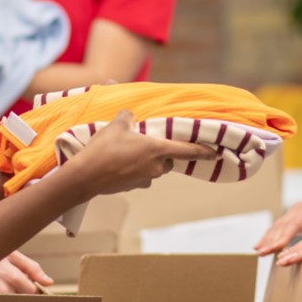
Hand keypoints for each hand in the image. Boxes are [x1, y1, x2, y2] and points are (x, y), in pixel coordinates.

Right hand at [0, 250, 52, 293]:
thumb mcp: (9, 252)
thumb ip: (31, 267)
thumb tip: (48, 282)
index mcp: (12, 277)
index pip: (32, 293)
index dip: (30, 288)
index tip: (24, 284)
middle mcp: (1, 291)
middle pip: (19, 301)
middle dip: (17, 294)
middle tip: (6, 283)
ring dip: (3, 298)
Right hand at [66, 110, 217, 196]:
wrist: (85, 177)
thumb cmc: (104, 149)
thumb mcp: (117, 124)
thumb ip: (128, 116)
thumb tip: (130, 114)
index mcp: (157, 149)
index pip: (188, 150)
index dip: (203, 151)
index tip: (216, 152)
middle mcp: (156, 167)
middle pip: (168, 159)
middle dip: (161, 151)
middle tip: (145, 140)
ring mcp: (145, 179)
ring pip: (154, 167)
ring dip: (147, 160)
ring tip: (127, 150)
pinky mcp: (133, 187)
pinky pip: (140, 175)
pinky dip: (135, 168)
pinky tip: (119, 162)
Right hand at [252, 192, 301, 255]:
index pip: (295, 224)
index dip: (284, 236)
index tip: (276, 248)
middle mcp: (298, 209)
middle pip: (282, 226)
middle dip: (271, 240)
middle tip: (262, 253)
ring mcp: (292, 211)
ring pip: (277, 226)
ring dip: (267, 238)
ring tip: (258, 251)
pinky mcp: (290, 216)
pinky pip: (277, 227)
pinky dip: (268, 236)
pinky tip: (260, 245)